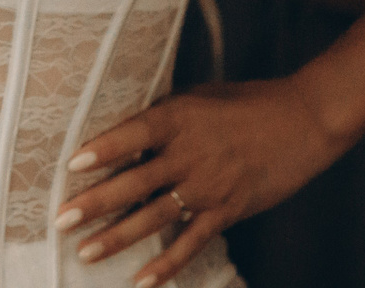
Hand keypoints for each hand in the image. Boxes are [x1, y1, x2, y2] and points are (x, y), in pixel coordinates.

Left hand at [55, 79, 345, 285]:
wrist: (303, 120)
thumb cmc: (244, 101)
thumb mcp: (197, 96)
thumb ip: (161, 115)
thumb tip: (122, 130)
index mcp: (177, 118)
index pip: (132, 135)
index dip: (103, 150)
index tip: (71, 165)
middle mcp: (189, 154)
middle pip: (134, 182)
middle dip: (94, 204)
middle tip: (60, 220)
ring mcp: (208, 186)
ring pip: (154, 217)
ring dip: (118, 237)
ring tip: (85, 253)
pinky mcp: (227, 210)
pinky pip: (191, 242)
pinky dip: (167, 264)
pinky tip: (142, 280)